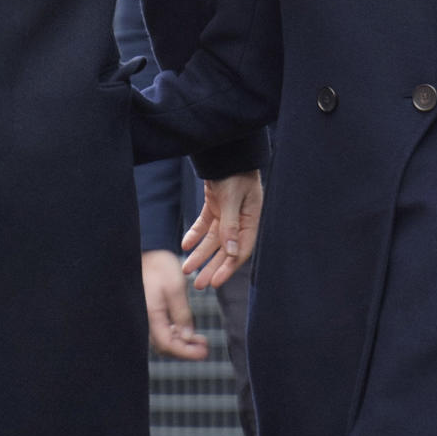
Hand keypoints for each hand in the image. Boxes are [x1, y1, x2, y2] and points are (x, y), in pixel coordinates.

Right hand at [142, 250, 207, 358]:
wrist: (148, 253)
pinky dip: (176, 334)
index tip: (204, 353)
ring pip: (163, 340)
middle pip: (164, 346)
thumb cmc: (160, 267)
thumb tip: (188, 337)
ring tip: (202, 340)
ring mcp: (148, 317)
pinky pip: (161, 330)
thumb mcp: (176, 288)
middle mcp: (146, 319)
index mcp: (151, 315)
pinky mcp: (151, 312)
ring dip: (182, 343)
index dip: (187, 352)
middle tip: (205, 348)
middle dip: (186, 350)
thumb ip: (182, 315)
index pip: (167, 345)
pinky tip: (188, 331)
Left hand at [181, 170, 262, 289]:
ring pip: (213, 240)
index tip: (214, 283)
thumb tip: (231, 253)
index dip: (227, 268)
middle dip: (211, 267)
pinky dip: (195, 234)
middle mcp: (240, 219)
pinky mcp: (215, 205)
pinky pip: (205, 224)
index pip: (240, 250)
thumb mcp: (232, 199)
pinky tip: (185, 244)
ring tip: (187, 269)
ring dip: (200, 254)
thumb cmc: (234, 172)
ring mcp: (228, 212)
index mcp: (251, 219)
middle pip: (225, 249)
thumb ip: (231, 226)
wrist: (226, 150)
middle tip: (199, 285)